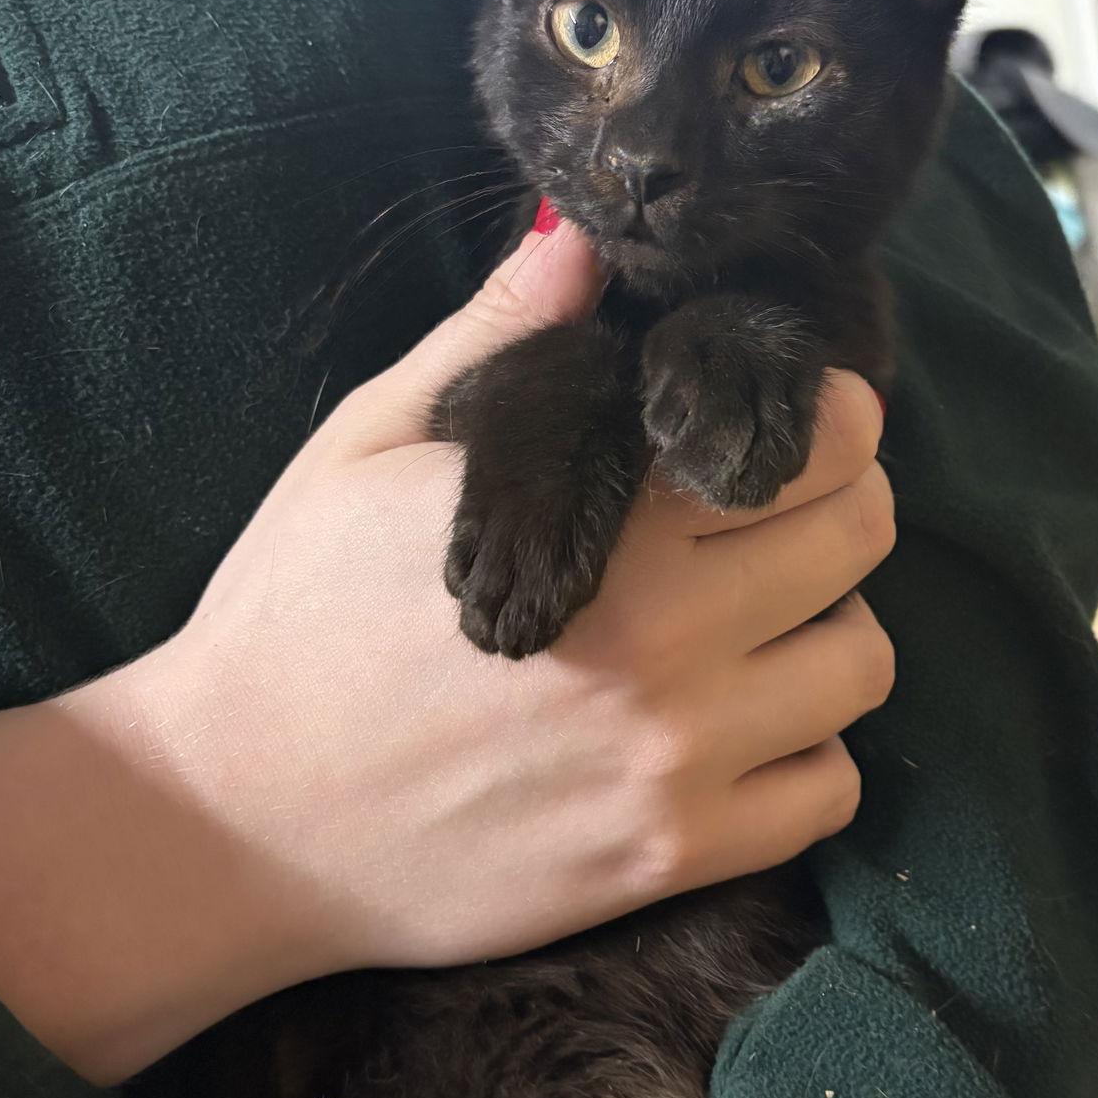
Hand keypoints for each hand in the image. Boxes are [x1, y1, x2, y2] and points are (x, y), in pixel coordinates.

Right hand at [0, 221, 894, 1082]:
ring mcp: (676, 765)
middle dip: (838, 502)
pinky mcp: (668, 860)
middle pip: (863, 540)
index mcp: (602, 525)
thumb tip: (588, 237)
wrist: (234, 821)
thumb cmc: (294, 617)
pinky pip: (826, 797)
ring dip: (828, 628)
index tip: (791, 417)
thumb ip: (498, 336)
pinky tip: (739, 727)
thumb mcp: (370, 446)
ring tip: (756, 621)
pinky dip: (807, 755)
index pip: (820, 442)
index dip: (828, 413)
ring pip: (862, 667)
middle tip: (778, 509)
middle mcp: (665, 646)